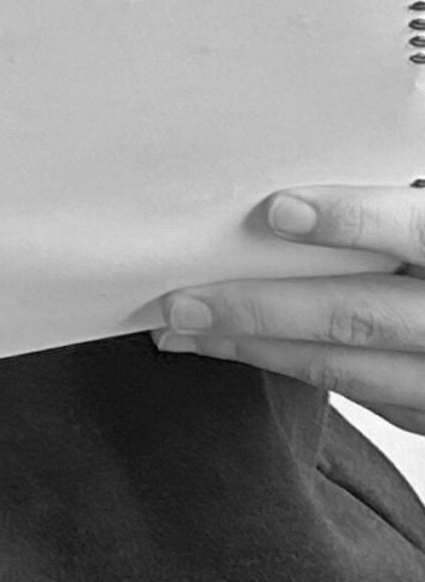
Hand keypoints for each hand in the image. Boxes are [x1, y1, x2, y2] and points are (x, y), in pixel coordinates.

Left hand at [156, 186, 424, 430]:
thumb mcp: (424, 216)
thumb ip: (389, 205)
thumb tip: (287, 185)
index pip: (417, 230)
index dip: (353, 219)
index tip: (278, 210)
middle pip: (361, 315)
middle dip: (263, 309)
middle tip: (183, 300)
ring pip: (350, 368)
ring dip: (257, 349)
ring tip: (181, 329)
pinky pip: (365, 396)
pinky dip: (296, 371)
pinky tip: (238, 351)